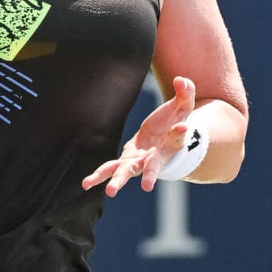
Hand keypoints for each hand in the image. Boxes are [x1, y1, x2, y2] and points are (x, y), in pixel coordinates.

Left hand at [81, 76, 198, 195]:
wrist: (165, 136)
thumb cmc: (176, 120)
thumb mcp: (183, 105)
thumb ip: (185, 93)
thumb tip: (181, 80)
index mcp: (172, 144)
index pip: (176, 138)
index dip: (178, 132)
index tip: (181, 127)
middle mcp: (156, 157)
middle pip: (153, 167)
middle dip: (151, 175)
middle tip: (148, 186)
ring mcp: (139, 161)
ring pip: (128, 172)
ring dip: (119, 181)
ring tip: (110, 192)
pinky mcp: (126, 159)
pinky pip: (111, 168)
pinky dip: (99, 175)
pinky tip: (85, 184)